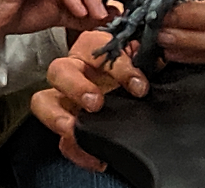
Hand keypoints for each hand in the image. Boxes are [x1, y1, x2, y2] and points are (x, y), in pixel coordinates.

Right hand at [31, 30, 149, 171]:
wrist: (134, 83)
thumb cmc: (134, 64)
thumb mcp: (142, 55)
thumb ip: (146, 56)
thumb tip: (161, 59)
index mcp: (93, 47)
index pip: (99, 50)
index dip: (120, 68)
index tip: (139, 86)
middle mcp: (74, 69)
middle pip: (59, 71)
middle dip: (75, 87)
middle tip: (95, 103)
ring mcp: (65, 97)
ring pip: (44, 102)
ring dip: (57, 117)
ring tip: (74, 130)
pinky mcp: (68, 124)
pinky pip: (61, 138)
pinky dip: (75, 149)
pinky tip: (96, 158)